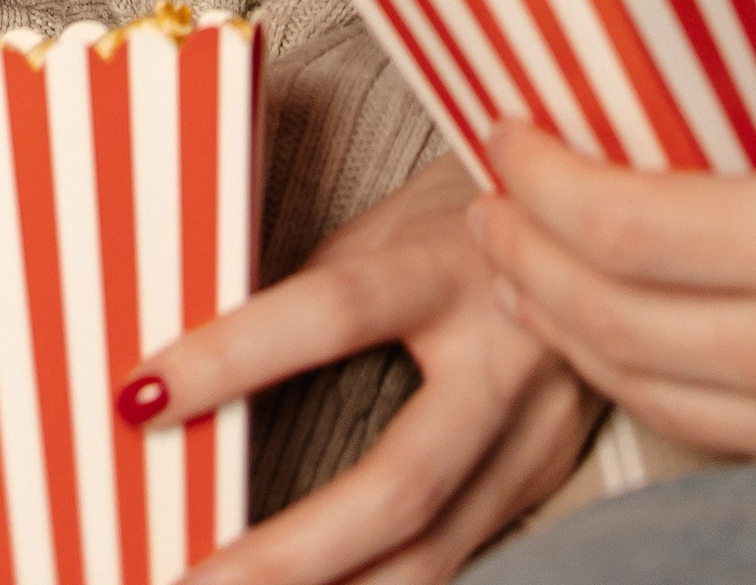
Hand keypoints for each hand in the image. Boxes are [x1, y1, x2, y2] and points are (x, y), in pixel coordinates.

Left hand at [124, 161, 593, 584]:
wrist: (615, 221)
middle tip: (191, 583)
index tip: (139, 397)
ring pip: (438, 553)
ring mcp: (539, 437)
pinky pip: (463, 558)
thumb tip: (205, 349)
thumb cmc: (472, 208)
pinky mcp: (548, 481)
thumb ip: (325, 286)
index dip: (236, 355)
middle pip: (400, 482)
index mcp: (456, 262)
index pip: (336, 308)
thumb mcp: (398, 220)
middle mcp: (508, 359)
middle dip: (293, 552)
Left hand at [477, 0, 755, 546]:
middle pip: (596, 313)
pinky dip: (621, 373)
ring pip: (627, 382)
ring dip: (549, 315)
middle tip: (485, 180)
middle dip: (515, 244)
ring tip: (515, 248)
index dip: (537, 173)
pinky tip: (606, 326)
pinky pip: (688, 426)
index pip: (624, 222)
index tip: (504, 120)